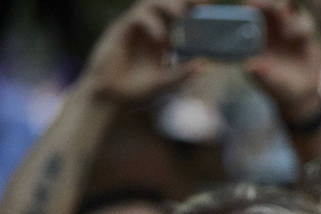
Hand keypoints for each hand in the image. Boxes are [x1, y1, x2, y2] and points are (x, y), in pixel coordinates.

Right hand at [82, 0, 201, 103]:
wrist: (110, 97)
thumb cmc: (137, 90)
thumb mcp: (165, 83)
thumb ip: (182, 73)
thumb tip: (205, 65)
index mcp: (165, 38)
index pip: (180, 16)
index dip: (193, 8)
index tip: (210, 5)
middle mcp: (151, 29)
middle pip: (167, 4)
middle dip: (183, 0)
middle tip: (201, 3)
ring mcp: (135, 27)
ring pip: (151, 4)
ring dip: (168, 5)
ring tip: (180, 14)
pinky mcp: (120, 29)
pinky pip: (136, 18)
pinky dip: (151, 23)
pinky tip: (160, 37)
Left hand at [243, 0, 320, 125]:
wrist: (300, 95)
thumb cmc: (277, 87)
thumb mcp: (266, 82)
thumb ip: (258, 73)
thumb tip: (250, 66)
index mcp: (255, 34)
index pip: (251, 12)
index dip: (252, 6)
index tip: (252, 4)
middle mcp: (270, 28)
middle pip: (269, 5)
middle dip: (269, 3)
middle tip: (273, 7)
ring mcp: (288, 29)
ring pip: (287, 8)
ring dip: (284, 11)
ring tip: (284, 25)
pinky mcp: (305, 35)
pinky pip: (305, 22)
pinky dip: (300, 26)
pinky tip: (296, 38)